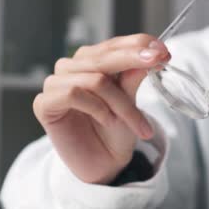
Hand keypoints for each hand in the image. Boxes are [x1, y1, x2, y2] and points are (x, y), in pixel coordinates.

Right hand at [33, 34, 169, 184]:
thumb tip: (149, 53)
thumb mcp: (131, 101)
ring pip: (95, 79)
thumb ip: (134, 77)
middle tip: (158, 64)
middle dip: (135, 61)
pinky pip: (73, 94)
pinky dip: (98, 107)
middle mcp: (72, 67)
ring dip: (121, 103)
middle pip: (105, 56)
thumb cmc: (116, 130)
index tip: (164, 52)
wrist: (103, 164)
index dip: (139, 44)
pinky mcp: (44, 103)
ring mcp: (55, 83)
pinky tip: (108, 120)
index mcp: (93, 60)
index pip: (115, 44)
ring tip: (135, 123)